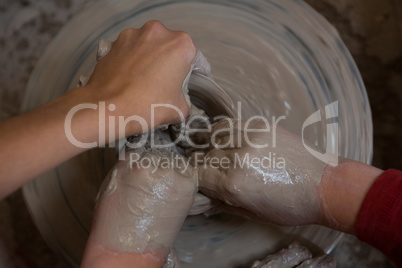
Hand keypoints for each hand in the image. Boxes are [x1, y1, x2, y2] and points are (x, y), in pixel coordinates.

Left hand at [78, 20, 195, 137]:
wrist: (108, 108)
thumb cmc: (145, 106)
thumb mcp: (179, 109)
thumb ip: (185, 98)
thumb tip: (179, 99)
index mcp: (181, 45)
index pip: (194, 58)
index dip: (193, 72)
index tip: (188, 80)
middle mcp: (158, 33)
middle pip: (170, 48)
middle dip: (169, 64)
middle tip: (165, 84)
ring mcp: (134, 35)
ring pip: (149, 47)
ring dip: (150, 60)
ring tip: (144, 83)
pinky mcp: (116, 42)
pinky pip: (131, 50)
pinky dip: (132, 61)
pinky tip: (130, 79)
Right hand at [82, 150, 196, 266]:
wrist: (127, 249)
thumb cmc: (114, 223)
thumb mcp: (111, 186)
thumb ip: (125, 168)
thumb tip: (138, 161)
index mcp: (129, 161)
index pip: (143, 152)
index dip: (146, 165)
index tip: (147, 176)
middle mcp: (150, 163)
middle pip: (161, 157)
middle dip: (160, 170)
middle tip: (156, 189)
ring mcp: (169, 173)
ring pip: (176, 165)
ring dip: (174, 176)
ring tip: (164, 196)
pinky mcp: (185, 185)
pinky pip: (188, 175)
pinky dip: (185, 184)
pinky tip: (174, 198)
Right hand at [195, 118, 327, 225]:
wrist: (324, 184)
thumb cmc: (292, 205)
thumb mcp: (255, 214)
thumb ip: (224, 204)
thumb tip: (205, 198)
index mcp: (235, 184)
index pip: (199, 175)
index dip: (200, 181)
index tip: (204, 182)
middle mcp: (239, 158)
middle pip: (205, 156)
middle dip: (205, 165)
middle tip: (214, 171)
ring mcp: (250, 138)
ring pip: (214, 135)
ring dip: (212, 145)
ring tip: (219, 153)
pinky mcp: (260, 125)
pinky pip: (230, 124)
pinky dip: (224, 131)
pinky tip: (227, 140)